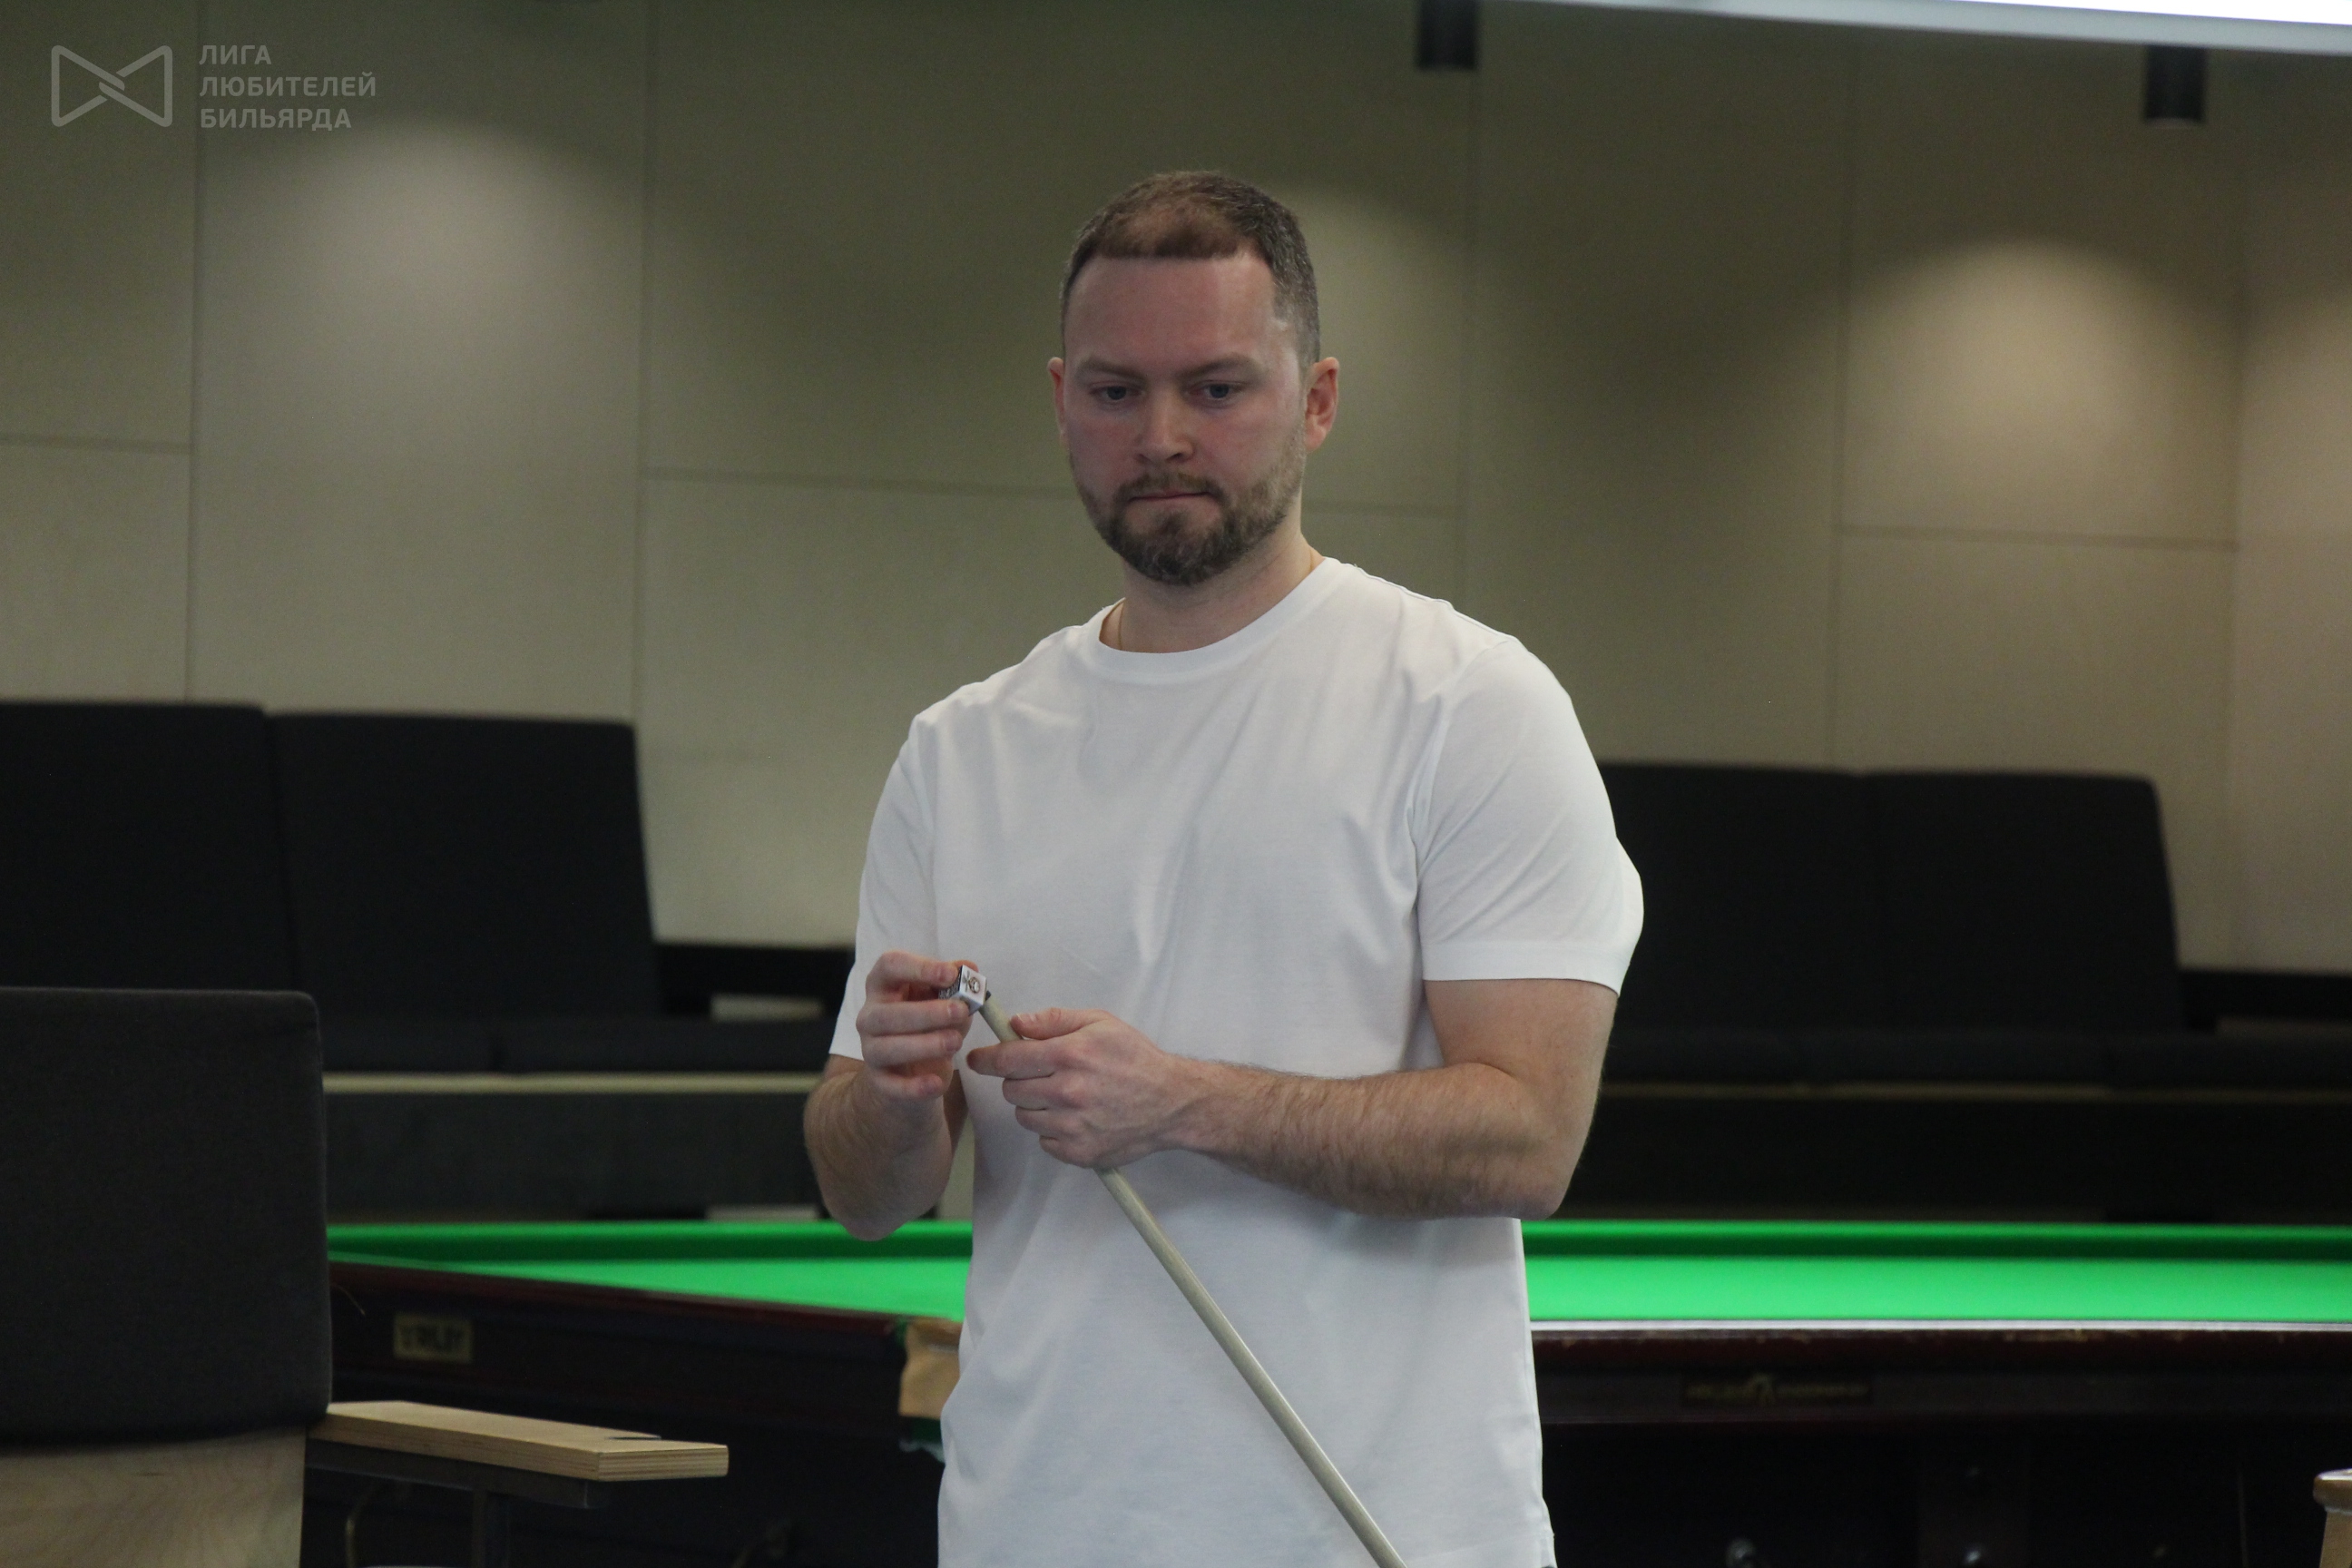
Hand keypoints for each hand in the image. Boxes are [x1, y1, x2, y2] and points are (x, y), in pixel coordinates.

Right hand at [852, 950, 974, 1112]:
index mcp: (885, 986)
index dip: (918, 968)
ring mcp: (870, 1049)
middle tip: (960, 1011)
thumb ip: (957, 984)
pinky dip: (914, 1086)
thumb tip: (971, 968)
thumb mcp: (944, 1000)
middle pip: (887, 1013)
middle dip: (926, 1012)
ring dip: (923, 1044)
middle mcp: (870, 1016)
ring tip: (955, 1042)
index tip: (950, 974)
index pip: (889, 966)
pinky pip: (891, 1085)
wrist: (912, 1072)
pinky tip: (938, 1083)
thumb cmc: (928, 1024)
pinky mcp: (879, 1081)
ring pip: (886, 1048)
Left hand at [965, 1008, 1205, 1168]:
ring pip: (1025, 1117)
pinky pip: (1044, 1141)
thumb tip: (1017, 1024)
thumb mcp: (1100, 1023)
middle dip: (1018, 1080)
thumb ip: (1055, 1020)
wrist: (1171, 1102)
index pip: (1008, 1059)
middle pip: (1012, 1090)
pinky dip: (1053, 1131)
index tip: (978, 1060)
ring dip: (1035, 1106)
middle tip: (1040, 1075)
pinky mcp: (1078, 1152)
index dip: (986, 1059)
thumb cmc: (1136, 1058)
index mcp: (1069, 1055)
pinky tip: (1076, 1118)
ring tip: (1063, 1096)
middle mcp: (1067, 1092)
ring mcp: (1072, 1127)